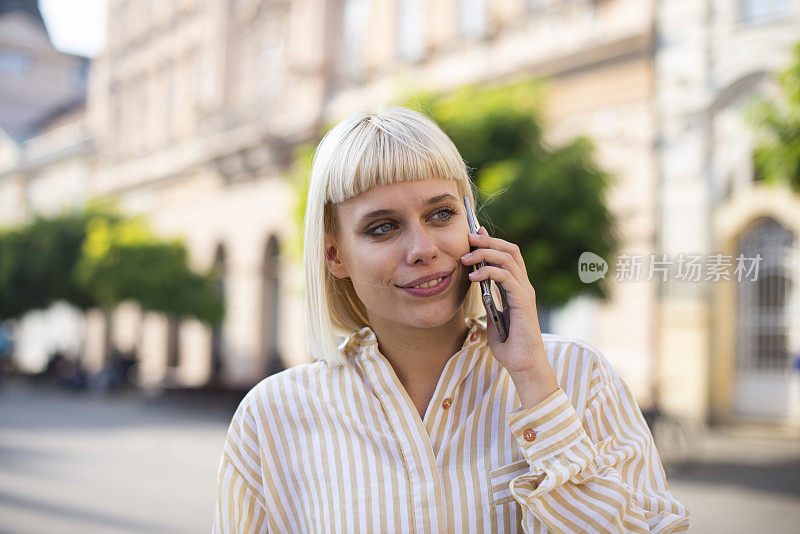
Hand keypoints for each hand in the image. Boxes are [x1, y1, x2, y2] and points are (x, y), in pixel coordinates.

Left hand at [461, 227, 558, 406]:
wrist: (523, 364)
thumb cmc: (509, 345)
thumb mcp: (494, 318)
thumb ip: (489, 302)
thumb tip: (478, 290)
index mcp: (518, 288)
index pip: (508, 256)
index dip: (492, 243)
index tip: (474, 235)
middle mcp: (524, 286)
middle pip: (510, 250)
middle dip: (488, 240)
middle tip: (468, 237)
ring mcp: (525, 292)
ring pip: (508, 258)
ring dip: (484, 253)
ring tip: (465, 258)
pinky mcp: (523, 301)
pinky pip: (506, 277)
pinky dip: (488, 272)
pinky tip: (473, 277)